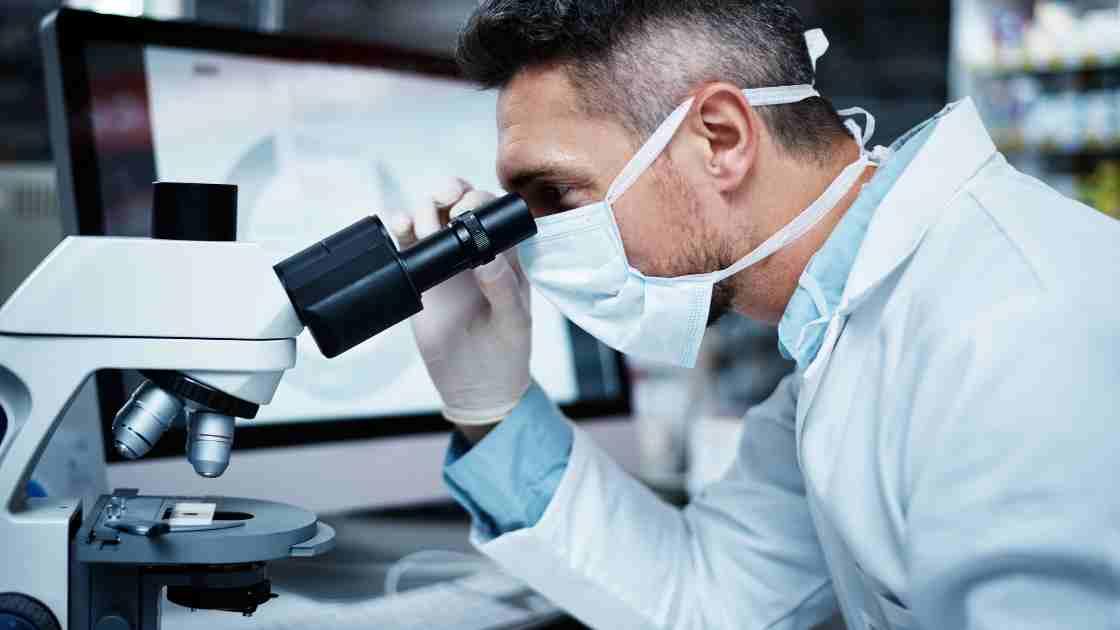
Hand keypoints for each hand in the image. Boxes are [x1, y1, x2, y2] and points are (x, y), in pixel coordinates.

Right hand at [391, 179, 531, 439]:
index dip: (479, 201)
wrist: (475, 386)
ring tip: (424, 229)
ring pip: (430, 218)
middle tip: (444, 203)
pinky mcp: (421, 278)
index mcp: (504, 255)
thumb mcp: (513, 323)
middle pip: (458, 204)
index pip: (493, 212)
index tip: (468, 212)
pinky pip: (408, 244)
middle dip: (449, 192)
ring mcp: (445, 263)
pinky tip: (401, 225)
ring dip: (423, 209)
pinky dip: (401, 227)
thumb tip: (489, 259)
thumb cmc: (506, 353)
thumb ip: (503, 290)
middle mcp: (474, 252)